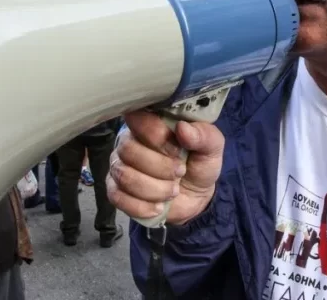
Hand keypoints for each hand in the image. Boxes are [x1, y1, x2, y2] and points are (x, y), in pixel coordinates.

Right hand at [107, 110, 224, 225]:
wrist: (195, 196)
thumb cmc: (199, 163)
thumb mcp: (211, 147)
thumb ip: (203, 135)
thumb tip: (183, 128)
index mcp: (149, 123)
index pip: (138, 119)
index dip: (158, 137)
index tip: (179, 150)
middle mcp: (128, 141)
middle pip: (129, 150)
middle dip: (159, 167)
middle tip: (180, 172)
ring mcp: (119, 165)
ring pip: (124, 175)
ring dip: (154, 188)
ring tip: (173, 191)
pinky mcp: (115, 189)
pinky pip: (116, 197)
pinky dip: (141, 206)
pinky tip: (158, 206)